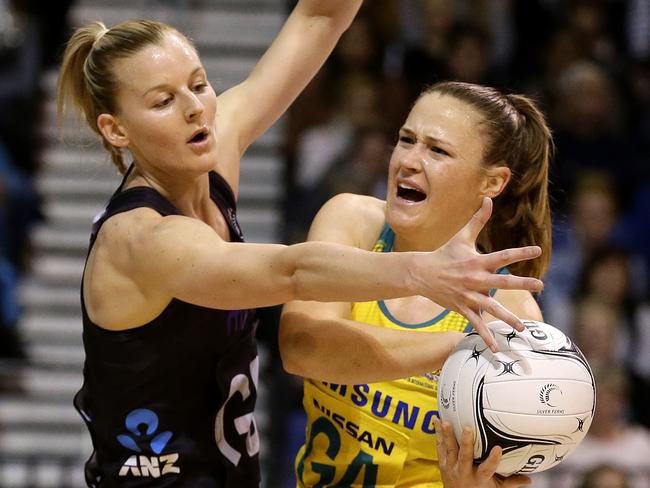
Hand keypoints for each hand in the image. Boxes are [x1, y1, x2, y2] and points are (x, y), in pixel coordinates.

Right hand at [424, 197, 542, 351]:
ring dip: (507, 319)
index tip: (537, 251)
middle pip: (501, 282)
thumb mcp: (462, 236)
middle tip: (540, 285)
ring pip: (490, 309)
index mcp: (477, 261)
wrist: (421, 273)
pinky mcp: (463, 308)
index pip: (502, 256)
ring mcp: (468, 295)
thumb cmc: (445, 253)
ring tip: (522, 328)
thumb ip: (478, 220)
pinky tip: (497, 349)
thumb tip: (489, 199)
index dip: (519, 253)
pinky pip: (476, 325)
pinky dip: (486, 337)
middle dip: (521, 283)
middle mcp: (475, 279)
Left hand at [434, 417, 531, 487]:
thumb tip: (530, 480)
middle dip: (466, 443)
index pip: (488, 469)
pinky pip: (440, 447)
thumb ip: (511, 482)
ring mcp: (451, 467)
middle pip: (465, 457)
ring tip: (446, 422)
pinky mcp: (443, 463)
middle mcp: (464, 472)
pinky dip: (438, 434)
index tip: (498, 448)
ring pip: (449, 450)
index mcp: (479, 478)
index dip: (493, 459)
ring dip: (447, 435)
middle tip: (468, 428)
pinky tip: (437, 420)